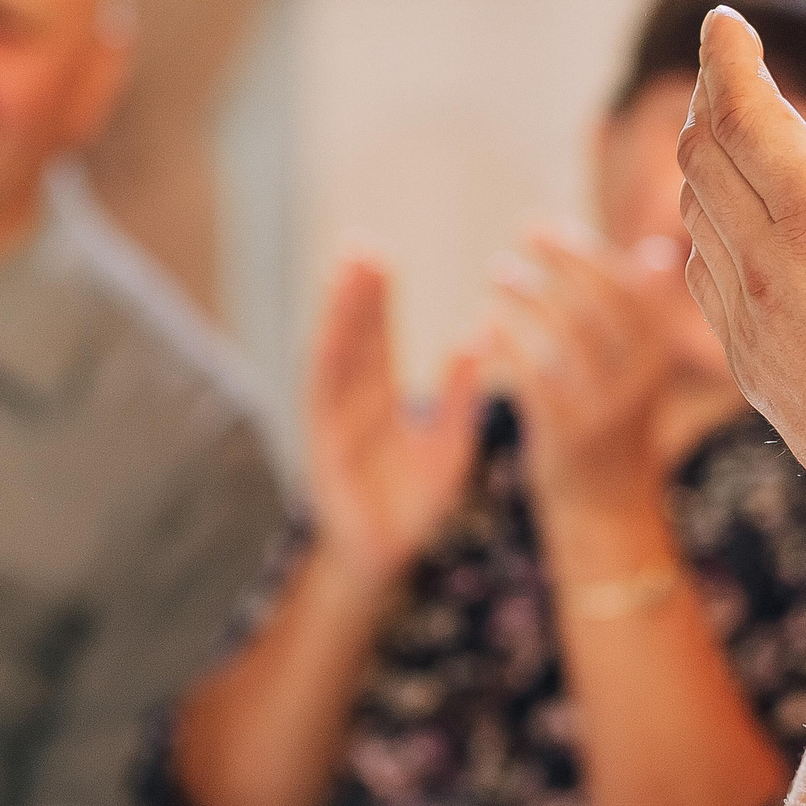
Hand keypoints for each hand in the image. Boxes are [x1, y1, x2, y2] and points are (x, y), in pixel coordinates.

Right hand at [304, 257, 481, 588]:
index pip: (372, 337)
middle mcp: (347, 406)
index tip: (375, 253)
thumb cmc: (414, 501)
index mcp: (375, 399)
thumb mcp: (449, 443)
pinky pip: (329, 408)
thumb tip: (481, 332)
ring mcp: (331, 429)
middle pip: (348, 341)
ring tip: (346, 281)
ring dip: (338, 321)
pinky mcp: (324, 455)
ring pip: (333, 364)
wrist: (383, 558)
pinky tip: (344, 345)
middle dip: (350, 296)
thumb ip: (460, 395)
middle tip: (358, 247)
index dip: (372, 297)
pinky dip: (333, 374)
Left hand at [482, 229, 681, 508]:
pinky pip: (535, 379)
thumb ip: (644, 315)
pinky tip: (486, 325)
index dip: (591, 253)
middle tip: (525, 232)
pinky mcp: (568, 439)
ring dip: (530, 295)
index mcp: (659, 359)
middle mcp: (639, 383)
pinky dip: (509, 345)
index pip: (634, 290)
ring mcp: (605, 411)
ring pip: (568, 337)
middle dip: (563, 261)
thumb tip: (658, 252)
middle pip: (603, 305)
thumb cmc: (617, 426)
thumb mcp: (641, 372)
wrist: (608, 512)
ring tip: (498, 272)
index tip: (551, 227)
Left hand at [679, 9, 805, 532]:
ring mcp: (746, 320)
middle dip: (712, 93)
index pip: (745, 109)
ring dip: (706, 156)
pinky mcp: (745, 364)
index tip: (726, 17)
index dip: (727, 53)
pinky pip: (700, 269)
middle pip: (703, 152)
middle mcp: (766, 266)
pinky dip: (708, 222)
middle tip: (728, 60)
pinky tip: (737, 224)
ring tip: (734, 131)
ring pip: (694, 210)